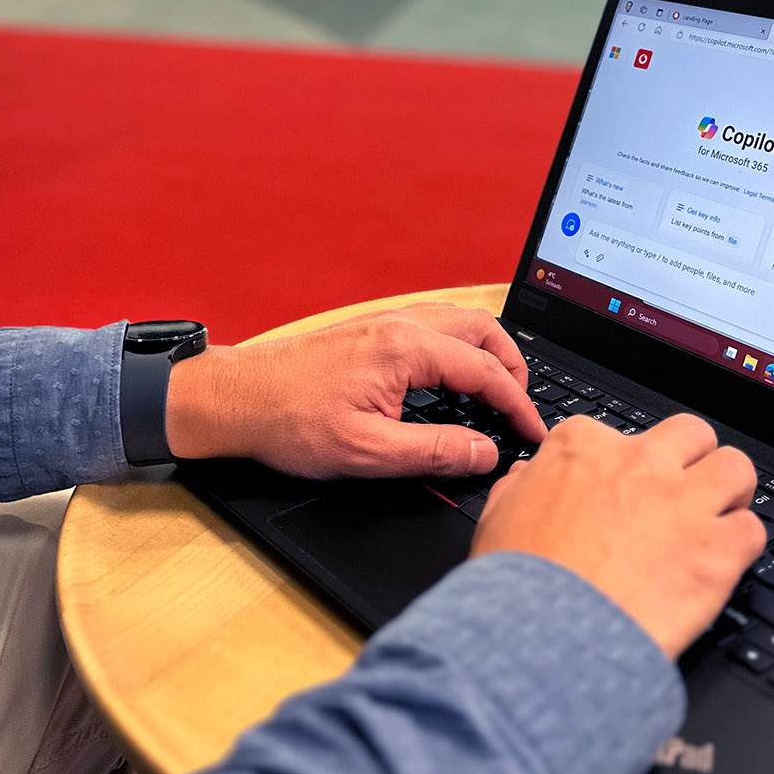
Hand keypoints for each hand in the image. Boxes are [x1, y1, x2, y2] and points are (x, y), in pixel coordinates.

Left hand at [163, 303, 548, 478]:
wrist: (238, 399)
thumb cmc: (290, 422)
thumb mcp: (368, 452)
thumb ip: (435, 452)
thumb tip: (485, 452)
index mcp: (405, 349)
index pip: (485, 372)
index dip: (519, 406)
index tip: (534, 433)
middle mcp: (400, 323)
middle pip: (483, 331)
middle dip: (513, 368)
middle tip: (523, 410)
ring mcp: (385, 321)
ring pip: (460, 322)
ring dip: (488, 353)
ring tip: (498, 393)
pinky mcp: (372, 329)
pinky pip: (435, 325)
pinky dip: (462, 347)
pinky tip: (456, 376)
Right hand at [471, 414, 764, 658]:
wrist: (546, 639)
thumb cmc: (518, 586)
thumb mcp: (499, 519)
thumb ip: (521, 487)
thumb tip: (526, 479)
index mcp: (583, 448)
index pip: (619, 433)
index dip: (626, 466)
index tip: (625, 489)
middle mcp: (639, 464)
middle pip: (692, 434)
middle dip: (694, 460)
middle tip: (688, 492)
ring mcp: (682, 503)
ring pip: (736, 467)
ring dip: (732, 492)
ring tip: (722, 518)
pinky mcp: (716, 551)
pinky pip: (753, 531)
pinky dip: (743, 547)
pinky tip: (725, 564)